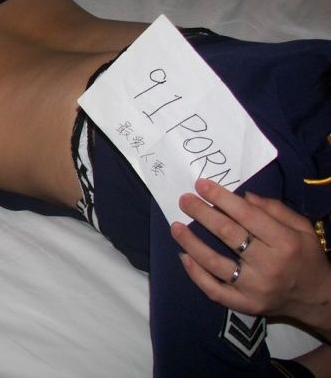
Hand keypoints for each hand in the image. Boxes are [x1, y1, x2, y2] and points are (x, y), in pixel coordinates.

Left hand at [170, 179, 330, 339]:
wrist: (315, 298)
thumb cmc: (305, 256)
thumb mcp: (301, 227)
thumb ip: (274, 209)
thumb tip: (242, 197)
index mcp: (285, 242)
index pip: (247, 216)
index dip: (221, 198)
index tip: (201, 185)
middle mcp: (269, 266)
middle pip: (228, 234)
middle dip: (202, 214)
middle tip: (184, 200)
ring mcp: (255, 288)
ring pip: (215, 263)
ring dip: (191, 243)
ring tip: (175, 227)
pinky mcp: (245, 305)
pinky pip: (214, 290)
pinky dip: (195, 274)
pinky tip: (183, 257)